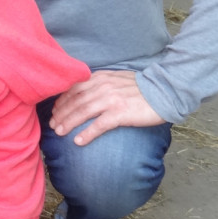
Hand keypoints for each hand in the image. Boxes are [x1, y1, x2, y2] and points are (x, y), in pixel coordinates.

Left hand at [49, 70, 166, 145]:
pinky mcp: (120, 113)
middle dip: (61, 113)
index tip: (54, 110)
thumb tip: (83, 91)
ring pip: (82, 112)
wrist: (165, 91)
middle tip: (52, 125)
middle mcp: (103, 87)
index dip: (61, 100)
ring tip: (59, 132)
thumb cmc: (141, 87)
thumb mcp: (117, 78)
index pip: (73, 88)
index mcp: (100, 77)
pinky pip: (99, 125)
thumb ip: (100, 82)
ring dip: (68, 123)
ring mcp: (111, 100)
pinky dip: (87, 133)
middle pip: (75, 101)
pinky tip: (78, 141)